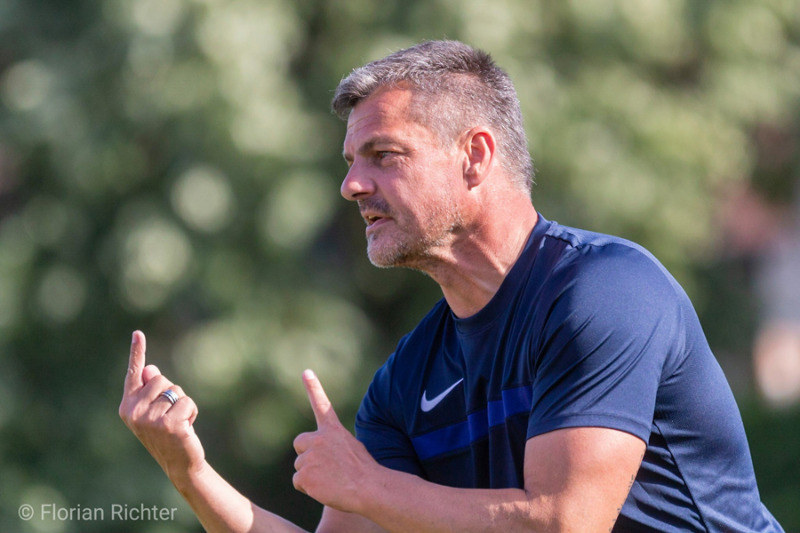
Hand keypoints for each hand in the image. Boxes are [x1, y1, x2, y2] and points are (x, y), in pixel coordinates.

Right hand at [119, 331, 205, 483]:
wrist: (179, 463)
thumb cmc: (168, 434)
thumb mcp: (156, 411)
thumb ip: (151, 391)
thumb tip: (150, 369)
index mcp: (127, 406)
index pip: (134, 374)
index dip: (137, 352)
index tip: (138, 333)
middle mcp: (134, 412)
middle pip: (161, 379)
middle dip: (171, 393)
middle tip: (170, 415)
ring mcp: (150, 419)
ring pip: (175, 390)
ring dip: (183, 404)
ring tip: (178, 423)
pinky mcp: (169, 424)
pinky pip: (187, 402)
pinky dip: (192, 412)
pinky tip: (186, 428)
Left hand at [292, 370, 378, 512]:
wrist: (368, 489)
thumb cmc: (364, 473)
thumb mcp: (352, 449)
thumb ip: (334, 445)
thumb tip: (321, 455)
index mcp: (333, 431)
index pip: (321, 405)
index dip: (313, 387)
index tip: (306, 372)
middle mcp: (319, 439)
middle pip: (300, 444)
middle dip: (306, 454)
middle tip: (324, 467)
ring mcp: (310, 457)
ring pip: (300, 466)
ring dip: (311, 475)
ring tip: (332, 481)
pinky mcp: (304, 475)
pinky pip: (299, 482)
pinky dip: (309, 488)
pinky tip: (325, 489)